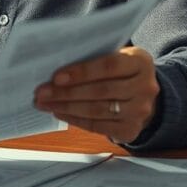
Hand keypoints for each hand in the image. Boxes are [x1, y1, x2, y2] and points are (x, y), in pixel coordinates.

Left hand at [33, 46, 158, 142]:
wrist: (144, 97)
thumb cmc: (120, 71)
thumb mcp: (116, 56)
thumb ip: (94, 57)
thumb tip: (56, 64)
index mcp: (141, 62)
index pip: (109, 66)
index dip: (81, 72)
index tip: (56, 77)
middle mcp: (145, 87)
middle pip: (101, 91)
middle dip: (66, 92)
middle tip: (41, 92)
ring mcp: (140, 111)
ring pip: (97, 110)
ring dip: (66, 107)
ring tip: (44, 103)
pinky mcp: (131, 130)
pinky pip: (98, 126)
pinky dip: (75, 120)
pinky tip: (59, 112)